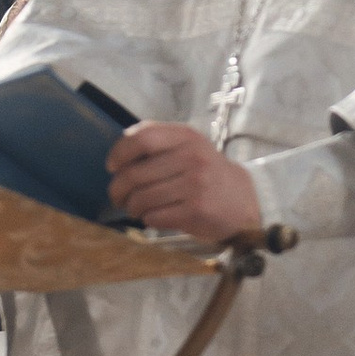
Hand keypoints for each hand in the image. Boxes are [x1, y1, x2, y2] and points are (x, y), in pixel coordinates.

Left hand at [107, 122, 261, 241]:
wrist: (242, 200)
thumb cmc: (205, 173)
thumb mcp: (188, 146)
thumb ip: (158, 140)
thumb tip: (119, 153)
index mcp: (186, 136)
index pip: (142, 138)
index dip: (119, 153)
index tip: (112, 167)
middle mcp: (192, 157)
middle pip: (135, 174)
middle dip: (118, 189)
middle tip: (118, 196)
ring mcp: (195, 184)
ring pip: (142, 198)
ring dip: (132, 207)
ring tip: (137, 208)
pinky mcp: (196, 210)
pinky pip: (154, 216)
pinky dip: (148, 219)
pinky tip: (155, 216)